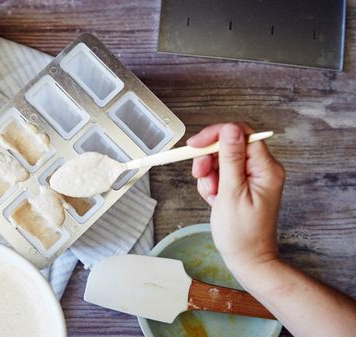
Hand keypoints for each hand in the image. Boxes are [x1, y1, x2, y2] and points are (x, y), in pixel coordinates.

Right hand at [188, 123, 284, 276]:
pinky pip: (220, 173)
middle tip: (199, 175)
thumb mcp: (231, 193)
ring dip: (208, 175)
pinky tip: (214, 200)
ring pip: (221, 159)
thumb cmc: (242, 233)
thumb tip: (230, 129)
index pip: (241, 133)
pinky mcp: (242, 185)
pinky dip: (211, 184)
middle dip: (209, 159)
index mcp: (266, 168)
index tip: (196, 145)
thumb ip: (230, 158)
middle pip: (228, 145)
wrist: (247, 259)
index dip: (217, 134)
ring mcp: (252, 177)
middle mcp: (262, 168)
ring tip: (211, 195)